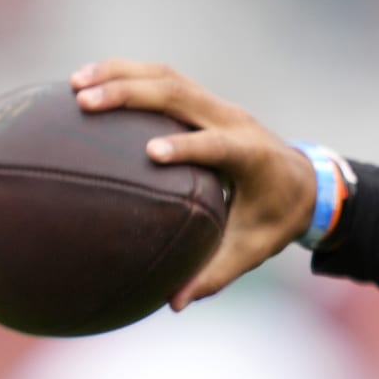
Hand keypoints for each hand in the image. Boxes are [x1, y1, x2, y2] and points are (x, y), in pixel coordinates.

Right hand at [70, 60, 316, 309]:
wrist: (304, 181)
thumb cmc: (275, 219)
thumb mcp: (252, 250)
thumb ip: (215, 274)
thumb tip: (174, 303)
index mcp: (252, 156)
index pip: (219, 145)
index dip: (189, 145)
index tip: (151, 152)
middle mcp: (234, 121)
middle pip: (182, 94)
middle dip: (133, 93)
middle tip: (86, 103)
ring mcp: (218, 106)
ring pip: (168, 77)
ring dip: (120, 75)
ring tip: (74, 85)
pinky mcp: (203, 101)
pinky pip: (163, 79)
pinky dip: (125, 75)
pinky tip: (83, 83)